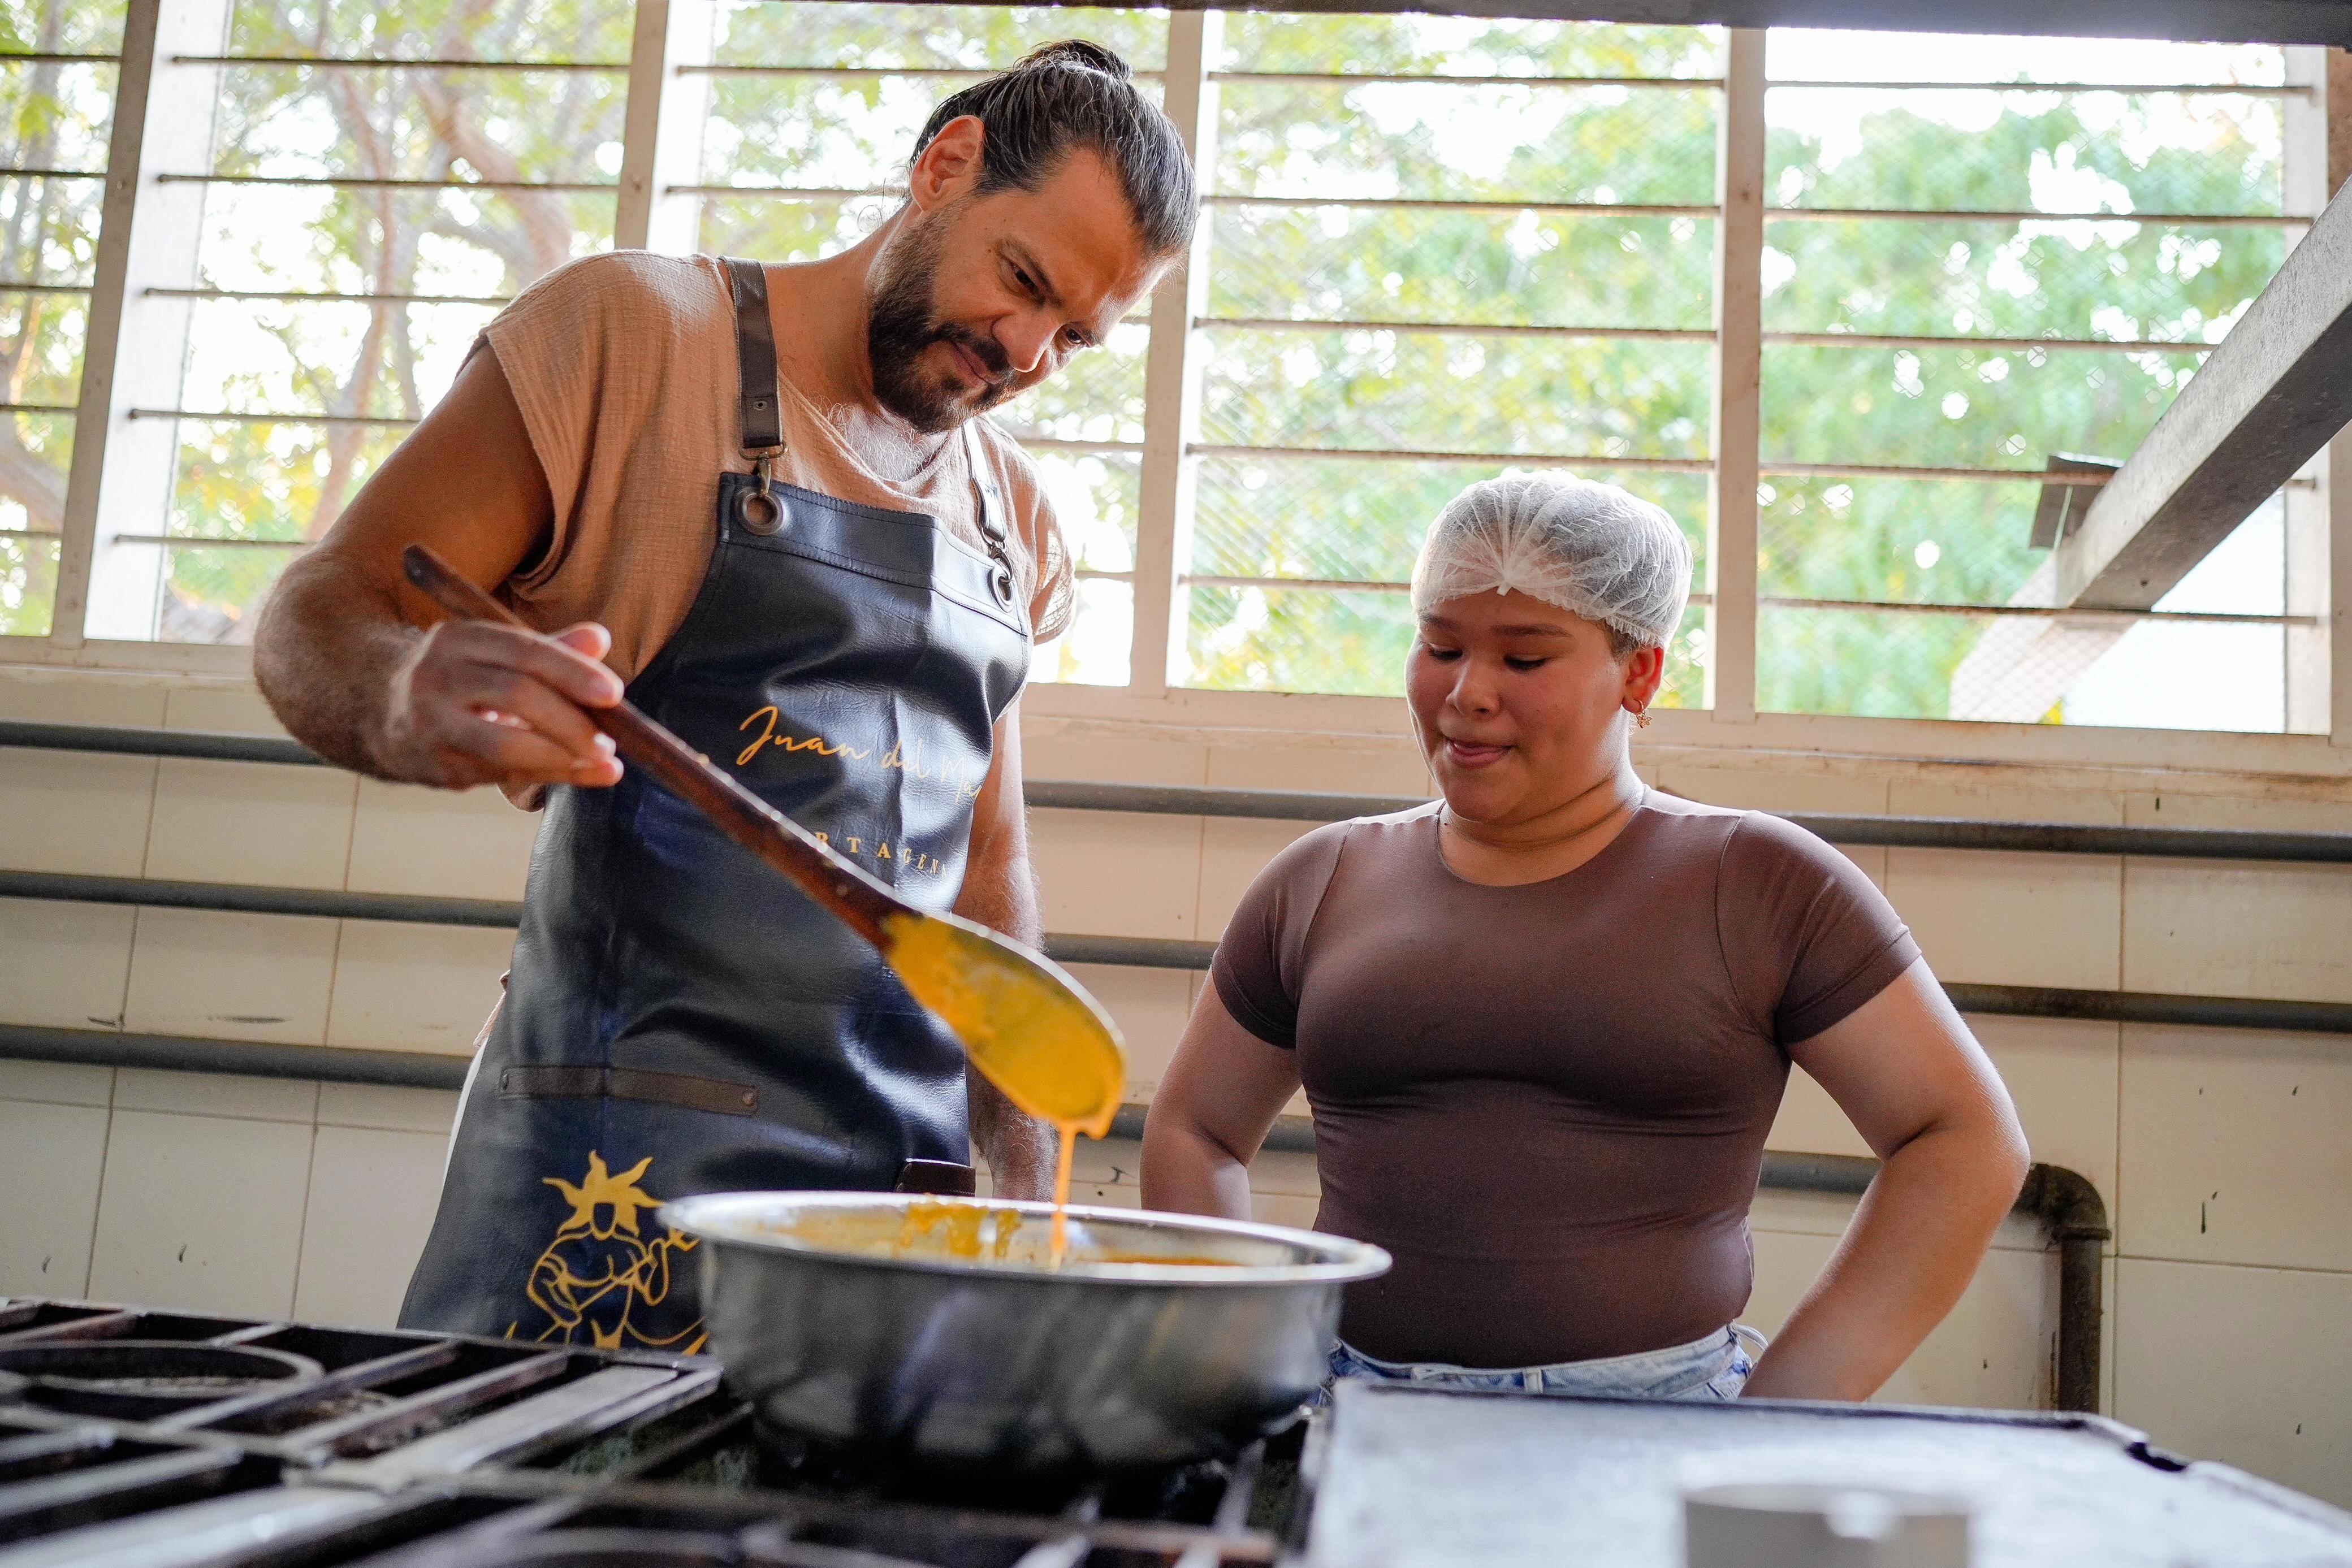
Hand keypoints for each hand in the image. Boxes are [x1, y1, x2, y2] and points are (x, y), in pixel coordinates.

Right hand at [376, 618, 625, 788]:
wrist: (380, 712)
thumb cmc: (460, 678)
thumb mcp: (495, 654)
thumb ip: (549, 650)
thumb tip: (599, 639)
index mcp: (456, 638)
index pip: (523, 651)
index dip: (572, 671)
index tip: (613, 693)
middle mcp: (437, 677)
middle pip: (516, 695)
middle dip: (570, 721)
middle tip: (608, 740)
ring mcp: (431, 725)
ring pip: (505, 745)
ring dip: (561, 757)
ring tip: (603, 761)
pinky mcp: (436, 767)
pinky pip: (502, 776)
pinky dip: (549, 777)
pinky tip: (583, 775)